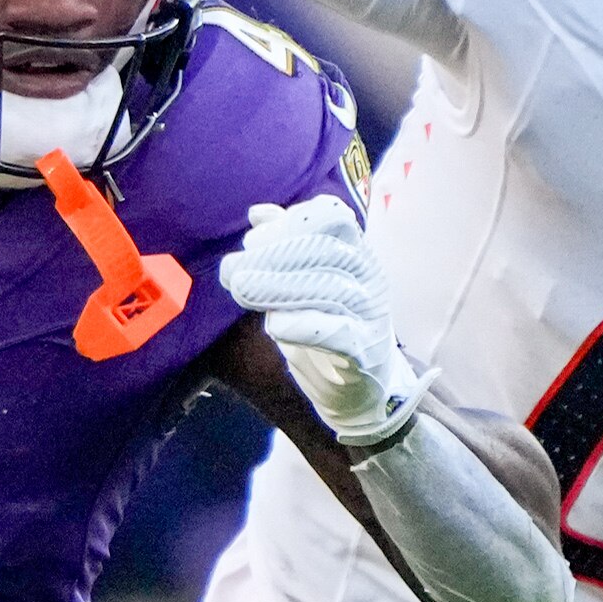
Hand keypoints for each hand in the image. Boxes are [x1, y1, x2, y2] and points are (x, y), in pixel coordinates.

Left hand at [217, 197, 425, 447]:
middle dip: (272, 256)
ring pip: (328, 290)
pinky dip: (304, 326)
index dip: (291, 223)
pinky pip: (338, 333)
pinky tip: (274, 324)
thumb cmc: (329, 324)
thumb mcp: (306, 279)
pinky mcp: (363, 352)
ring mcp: (370, 314)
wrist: (360, 387)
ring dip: (277, 288)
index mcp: (357, 251)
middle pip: (324, 252)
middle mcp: (369, 277)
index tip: (252, 240)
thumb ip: (286, 244)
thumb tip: (258, 214)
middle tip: (232, 270)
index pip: (333, 218)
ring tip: (241, 290)